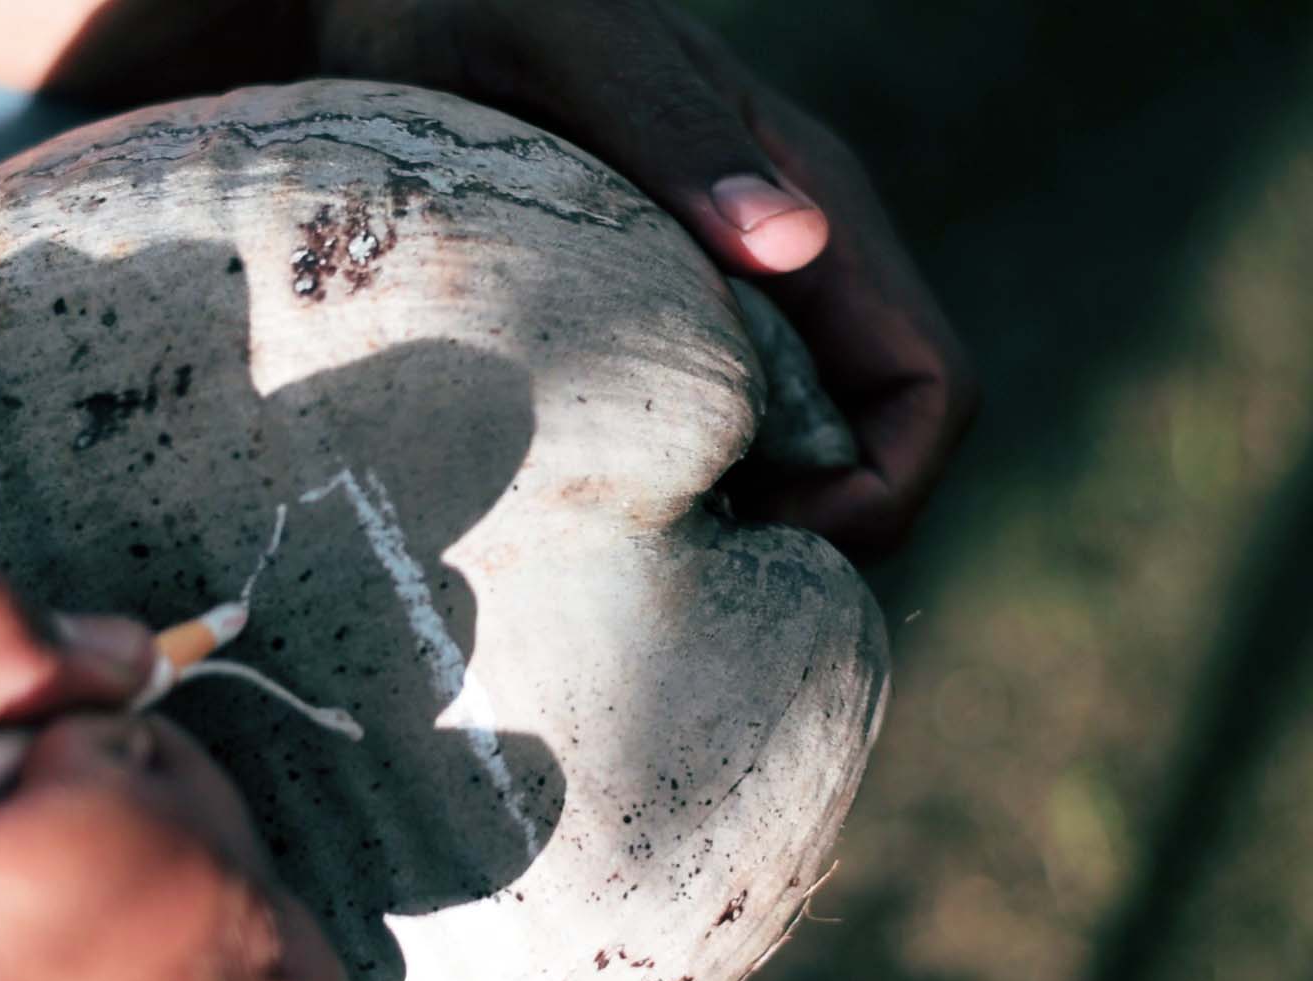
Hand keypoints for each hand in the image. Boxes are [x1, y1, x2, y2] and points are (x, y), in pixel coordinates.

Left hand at [310, 0, 979, 555]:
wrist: (396, 0)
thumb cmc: (481, 3)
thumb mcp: (574, 52)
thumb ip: (674, 138)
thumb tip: (794, 248)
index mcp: (811, 206)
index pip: (927, 384)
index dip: (886, 491)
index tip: (766, 537)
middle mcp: (789, 263)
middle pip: (877, 441)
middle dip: (821, 533)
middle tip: (687, 579)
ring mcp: (724, 294)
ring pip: (797, 447)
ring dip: (750, 521)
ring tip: (635, 560)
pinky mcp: (652, 315)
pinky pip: (711, 426)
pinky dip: (680, 489)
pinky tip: (589, 509)